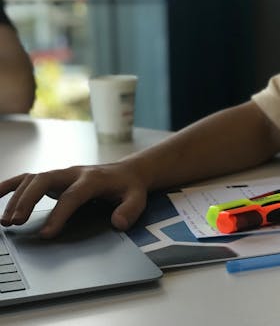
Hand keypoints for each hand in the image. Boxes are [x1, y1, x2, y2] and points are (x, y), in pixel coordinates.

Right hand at [0, 160, 147, 237]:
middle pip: (45, 180)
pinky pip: (28, 178)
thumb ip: (130, 210)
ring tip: (6, 221)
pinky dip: (10, 185)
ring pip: (33, 179)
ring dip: (16, 197)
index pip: (73, 195)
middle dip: (28, 200)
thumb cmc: (130, 187)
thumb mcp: (138, 198)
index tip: (47, 234)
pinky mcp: (54, 178)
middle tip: (15, 223)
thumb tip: (118, 223)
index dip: (59, 214)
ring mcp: (62, 174)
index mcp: (94, 179)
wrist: (127, 172)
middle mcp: (74, 173)